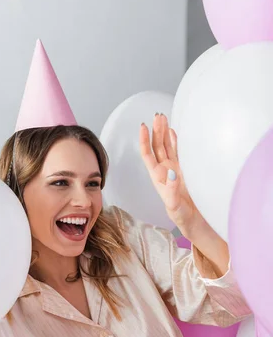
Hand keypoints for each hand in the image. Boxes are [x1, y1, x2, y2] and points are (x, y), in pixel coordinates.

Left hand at [140, 113, 206, 239]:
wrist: (193, 220)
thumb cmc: (181, 215)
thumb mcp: (174, 206)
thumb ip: (171, 190)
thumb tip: (169, 172)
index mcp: (158, 177)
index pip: (148, 155)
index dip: (144, 141)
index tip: (143, 126)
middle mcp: (164, 171)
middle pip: (157, 147)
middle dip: (156, 131)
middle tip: (157, 116)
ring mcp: (174, 169)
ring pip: (167, 147)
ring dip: (164, 132)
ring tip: (163, 117)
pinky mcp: (184, 170)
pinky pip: (178, 151)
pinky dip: (176, 140)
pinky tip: (173, 131)